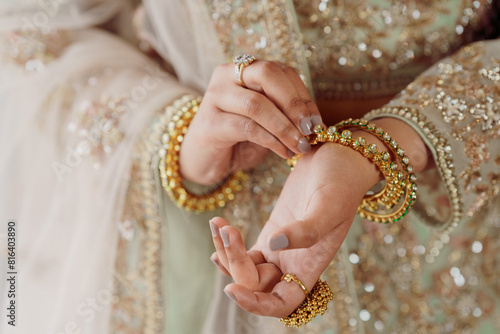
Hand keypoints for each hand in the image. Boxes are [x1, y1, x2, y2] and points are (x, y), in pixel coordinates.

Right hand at [179, 60, 322, 184]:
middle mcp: (227, 76)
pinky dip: (271, 140)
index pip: (280, 71)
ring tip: (300, 146)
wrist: (202, 160)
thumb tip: (315, 123)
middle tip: (310, 129)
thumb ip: (284, 114)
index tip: (318, 122)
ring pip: (257, 104)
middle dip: (294, 103)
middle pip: (267, 75)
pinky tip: (284, 152)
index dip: (303, 95)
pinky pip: (247, 127)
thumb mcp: (265, 121)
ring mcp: (214, 97)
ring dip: (285, 127)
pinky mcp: (209, 123)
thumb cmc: (237, 139)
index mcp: (243, 69)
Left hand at [208, 117, 431, 316]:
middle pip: (256, 284)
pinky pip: (245, 248)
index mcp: (311, 265)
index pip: (282, 303)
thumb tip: (273, 245)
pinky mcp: (272, 228)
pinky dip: (228, 243)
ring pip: (245, 267)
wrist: (339, 156)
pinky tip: (219, 228)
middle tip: (227, 231)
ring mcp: (281, 247)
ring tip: (218, 223)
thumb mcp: (329, 204)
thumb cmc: (342, 180)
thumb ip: (307, 230)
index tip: (233, 288)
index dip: (256, 304)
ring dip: (226, 252)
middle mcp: (294, 262)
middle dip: (235, 264)